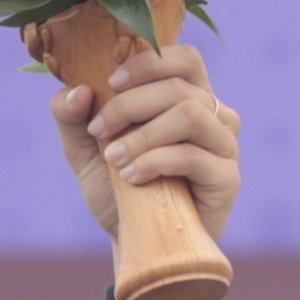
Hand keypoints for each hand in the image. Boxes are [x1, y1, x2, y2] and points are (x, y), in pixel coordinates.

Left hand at [49, 36, 241, 238]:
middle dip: (130, 105)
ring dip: (143, 134)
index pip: (184, 58)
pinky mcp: (227, 178)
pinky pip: (194, 155)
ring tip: (114, 158)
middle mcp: (214, 115)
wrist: (133, 241)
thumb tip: (78, 90)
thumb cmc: (116, 189)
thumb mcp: (84, 149)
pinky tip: (132, 177)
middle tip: (99, 130)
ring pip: (190, 114)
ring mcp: (224, 145)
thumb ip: (72, 116)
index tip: (111, 83)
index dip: (149, 62)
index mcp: (188, 97)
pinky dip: (156, 161)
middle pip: (180, 86)